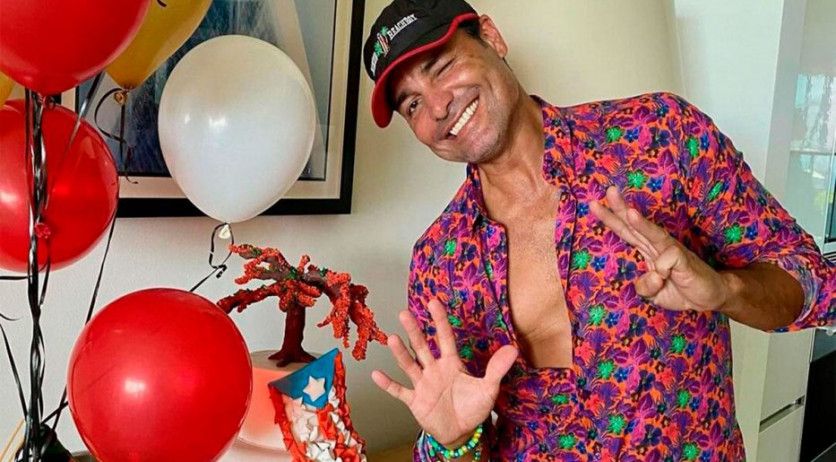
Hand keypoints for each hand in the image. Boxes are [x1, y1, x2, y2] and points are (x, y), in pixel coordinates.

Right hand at [371, 300, 517, 445]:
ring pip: (410, 366)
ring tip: (391, 339)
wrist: (461, 432)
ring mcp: (423, 385)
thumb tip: (513, 349)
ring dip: (400, 354)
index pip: (445, 338)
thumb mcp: (489, 388)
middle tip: (405, 313)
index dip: (439, 321)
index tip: (433, 302)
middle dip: (415, 331)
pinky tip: (376, 375)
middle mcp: (434, 370)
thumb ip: (497, 369)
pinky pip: (400, 392)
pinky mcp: (415, 401)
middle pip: (422, 347)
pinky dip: (388, 385)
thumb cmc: (473, 407)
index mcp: (451, 363)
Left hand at [589, 186, 731, 311]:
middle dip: (621, 209)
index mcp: (646, 250)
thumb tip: (654, 275)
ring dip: (642, 224)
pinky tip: (666, 278)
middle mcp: (656, 246)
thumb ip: (645, 287)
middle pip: (635, 225)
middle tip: (608, 191)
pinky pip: (668, 262)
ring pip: (654, 235)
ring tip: (631, 213)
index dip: (610, 218)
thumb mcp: (654, 294)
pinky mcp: (684, 259)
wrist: (711, 296)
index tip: (594, 204)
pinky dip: (662, 272)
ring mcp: (671, 251)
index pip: (625, 231)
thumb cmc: (680, 290)